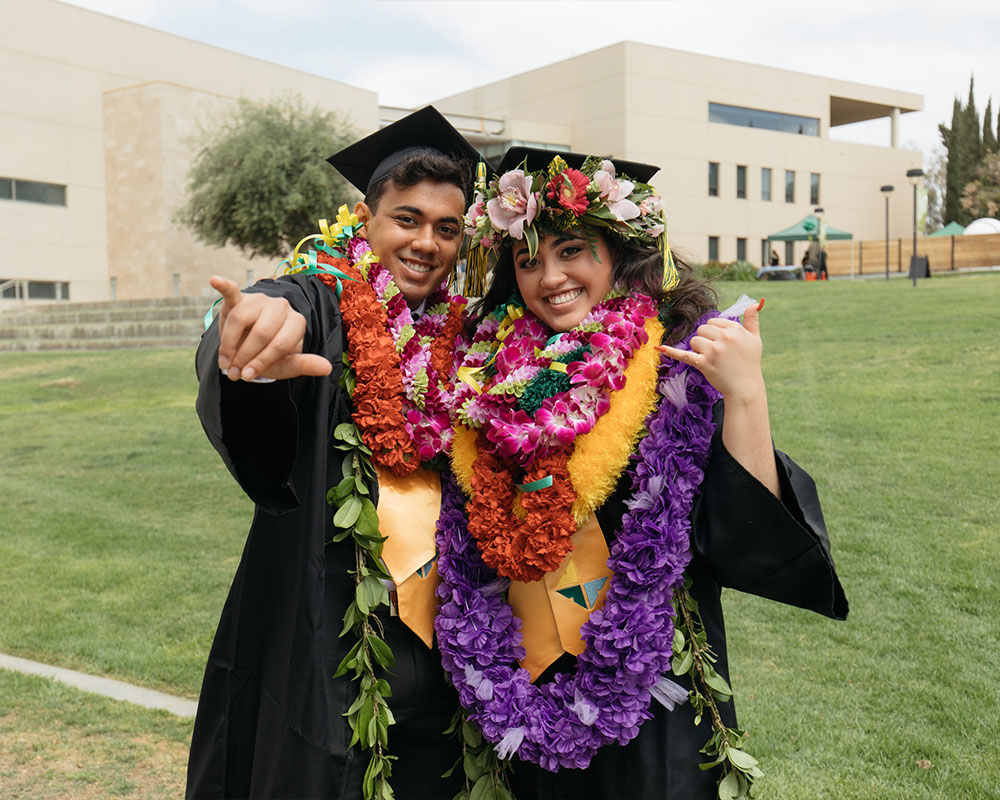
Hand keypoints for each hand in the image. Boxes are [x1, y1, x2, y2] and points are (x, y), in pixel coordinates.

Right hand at [210, 275, 331, 380]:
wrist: (256, 343)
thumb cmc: (273, 354)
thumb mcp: (288, 363)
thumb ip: (305, 364)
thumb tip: (327, 368)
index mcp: (297, 322)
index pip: (279, 344)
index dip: (261, 362)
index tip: (247, 377)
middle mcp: (282, 307)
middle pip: (261, 333)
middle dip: (244, 357)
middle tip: (233, 375)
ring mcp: (261, 300)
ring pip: (240, 320)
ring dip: (228, 344)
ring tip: (224, 363)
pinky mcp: (242, 298)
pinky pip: (233, 291)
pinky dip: (223, 285)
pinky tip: (215, 280)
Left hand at [657, 299, 764, 401]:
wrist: (745, 388)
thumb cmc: (750, 363)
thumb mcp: (755, 339)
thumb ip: (753, 320)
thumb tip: (754, 302)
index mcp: (735, 329)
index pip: (713, 322)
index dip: (715, 333)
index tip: (724, 344)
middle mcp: (724, 338)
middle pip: (702, 329)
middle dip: (706, 340)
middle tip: (718, 353)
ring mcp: (713, 351)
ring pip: (694, 340)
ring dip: (698, 349)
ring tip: (712, 359)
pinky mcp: (704, 363)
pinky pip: (684, 354)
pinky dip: (672, 351)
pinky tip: (660, 348)